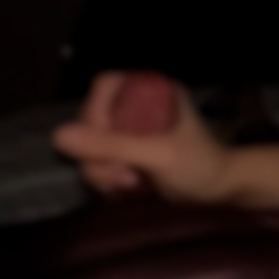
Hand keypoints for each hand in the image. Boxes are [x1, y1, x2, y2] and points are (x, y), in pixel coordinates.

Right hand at [52, 71, 231, 203]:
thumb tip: (57, 135)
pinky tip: (126, 190)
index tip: (102, 145)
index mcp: (151, 91)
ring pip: (91, 144)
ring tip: (129, 185)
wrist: (221, 191)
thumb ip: (113, 145)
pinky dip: (106, 178)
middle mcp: (138, 105)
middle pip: (91, 119)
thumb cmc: (198, 165)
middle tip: (120, 175)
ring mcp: (131, 130)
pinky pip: (99, 161)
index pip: (104, 88)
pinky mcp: (127, 152)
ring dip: (101, 170)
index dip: (95, 114)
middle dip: (98, 153)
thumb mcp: (157, 155)